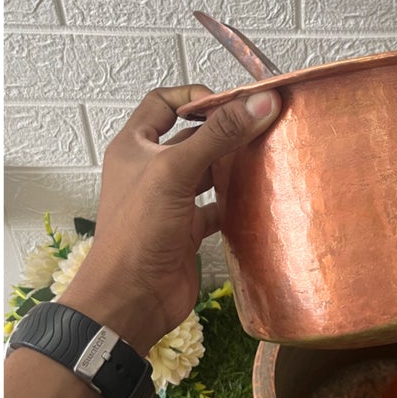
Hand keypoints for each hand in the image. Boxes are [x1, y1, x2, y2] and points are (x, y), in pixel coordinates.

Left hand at [59, 85, 281, 354]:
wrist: (130, 300)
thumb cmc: (139, 233)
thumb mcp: (175, 172)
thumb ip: (218, 136)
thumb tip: (262, 102)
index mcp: (134, 147)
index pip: (163, 103)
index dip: (194, 97)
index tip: (230, 103)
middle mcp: (150, 171)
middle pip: (191, 136)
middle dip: (223, 130)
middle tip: (261, 126)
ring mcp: (168, 202)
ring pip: (205, 172)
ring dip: (232, 164)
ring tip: (265, 155)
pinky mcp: (185, 230)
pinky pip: (214, 208)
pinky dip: (234, 201)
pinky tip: (257, 196)